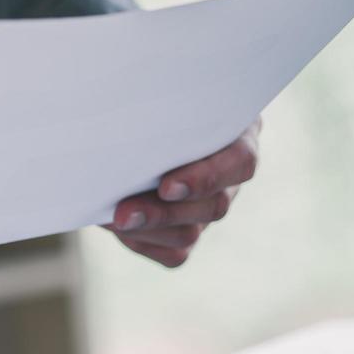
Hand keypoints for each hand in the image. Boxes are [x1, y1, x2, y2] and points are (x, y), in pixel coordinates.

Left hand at [104, 119, 261, 267]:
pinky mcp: (189, 232)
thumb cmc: (147, 104)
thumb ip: (152, 115)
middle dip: (164, 212)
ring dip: (148, 229)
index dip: (206, 178)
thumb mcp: (153, 99)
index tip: (166, 186)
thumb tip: (122, 137)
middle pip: (215, 206)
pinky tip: (121, 228)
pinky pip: (174, 254)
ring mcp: (210, 207)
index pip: (241, 161)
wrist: (124, 131)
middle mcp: (229, 175)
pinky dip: (143, 243)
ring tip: (113, 218)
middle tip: (123, 212)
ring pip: (190, 233)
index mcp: (237, 132)